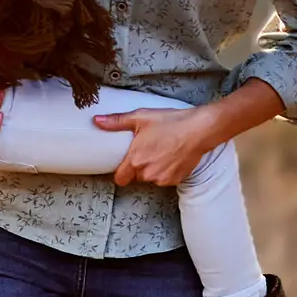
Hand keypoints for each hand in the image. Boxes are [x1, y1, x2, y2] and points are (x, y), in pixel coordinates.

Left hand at [92, 106, 217, 186]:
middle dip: (139, 166)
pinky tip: (171, 156)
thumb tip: (97, 121)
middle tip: (147, 150)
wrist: (199, 129)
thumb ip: (116, 122)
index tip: (125, 164)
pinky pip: (165, 179)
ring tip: (161, 151)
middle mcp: (147, 173)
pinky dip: (166, 171)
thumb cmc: (170, 122)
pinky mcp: (176, 180)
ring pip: (151, 178)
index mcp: (135, 160)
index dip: (121, 172)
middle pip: (136, 176)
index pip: (120, 179)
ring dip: (153, 169)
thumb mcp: (140, 117)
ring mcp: (162, 178)